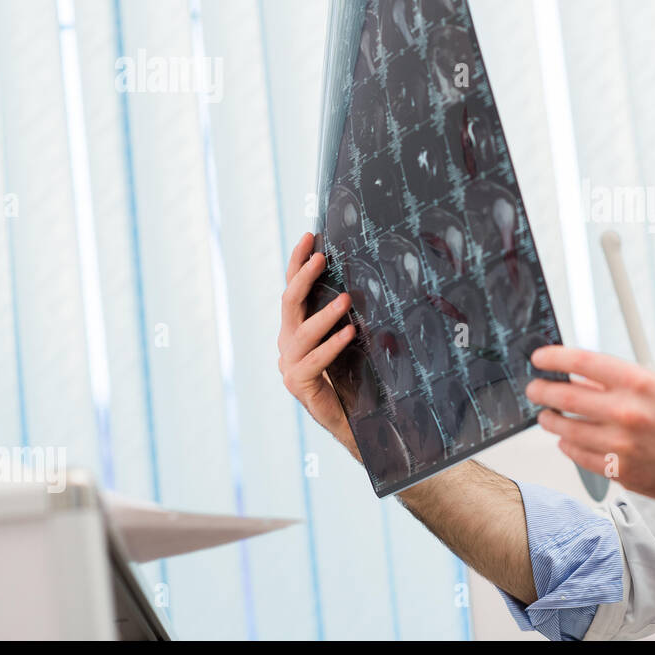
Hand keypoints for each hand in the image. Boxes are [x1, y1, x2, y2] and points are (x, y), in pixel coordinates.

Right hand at [278, 231, 359, 461]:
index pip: (293, 288)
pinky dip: (332, 345)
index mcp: (296, 327)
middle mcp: (288, 342)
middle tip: (321, 258)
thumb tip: (366, 277)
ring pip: (301, 332)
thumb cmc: (353, 374)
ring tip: (346, 299)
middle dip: (303, 277)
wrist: (352, 419)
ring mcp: (289, 363)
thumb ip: (347, 314)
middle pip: (289, 302)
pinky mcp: (297, 383)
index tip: (310, 236)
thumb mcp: (349, 338)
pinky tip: (349, 333)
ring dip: (324, 313)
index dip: (298, 262)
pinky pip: (314, 360)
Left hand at [524, 346, 654, 502]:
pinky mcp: (619, 471)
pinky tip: (568, 439)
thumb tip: (579, 376)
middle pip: (564, 397)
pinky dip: (568, 445)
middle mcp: (627, 412)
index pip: (581, 362)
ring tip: (547, 417)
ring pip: (565, 430)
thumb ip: (617, 381)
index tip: (541, 359)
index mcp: (638, 382)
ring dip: (550, 421)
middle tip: (536, 389)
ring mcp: (621, 444)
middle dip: (542, 391)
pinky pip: (578, 455)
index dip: (554, 358)